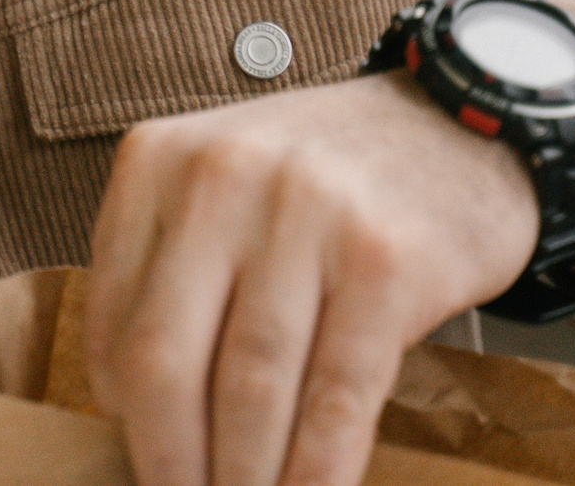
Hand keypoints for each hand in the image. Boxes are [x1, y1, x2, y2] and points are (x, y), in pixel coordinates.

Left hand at [83, 73, 537, 485]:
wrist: (458, 124)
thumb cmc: (322, 179)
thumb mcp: (219, 188)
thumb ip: (167, 273)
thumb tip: (125, 409)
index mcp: (160, 161)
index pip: (116, 319)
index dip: (123, 414)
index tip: (143, 461)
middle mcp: (223, 178)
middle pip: (168, 360)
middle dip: (171, 462)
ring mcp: (306, 213)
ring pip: (251, 387)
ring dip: (244, 479)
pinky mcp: (386, 260)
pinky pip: (337, 394)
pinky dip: (319, 469)